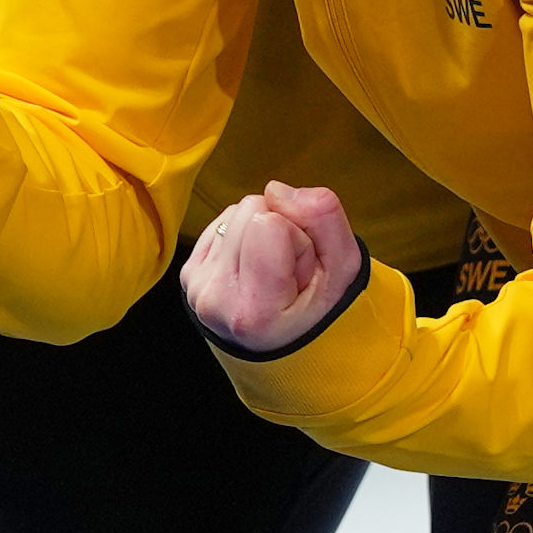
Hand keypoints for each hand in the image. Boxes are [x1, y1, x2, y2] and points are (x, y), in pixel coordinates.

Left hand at [181, 182, 363, 352]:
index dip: (297, 237)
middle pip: (250, 208)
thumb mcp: (344, 268)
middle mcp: (216, 299)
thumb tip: (275, 189)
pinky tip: (255, 266)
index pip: (270, 222)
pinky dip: (243, 236)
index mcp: (254, 309)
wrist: (286, 343)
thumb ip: (323, 218)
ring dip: (260, 232)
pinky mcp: (189, 273)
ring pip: (234, 212)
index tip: (301, 273)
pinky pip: (221, 221)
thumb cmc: (319, 309)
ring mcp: (197, 287)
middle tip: (289, 271)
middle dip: (279, 229)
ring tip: (273, 272)